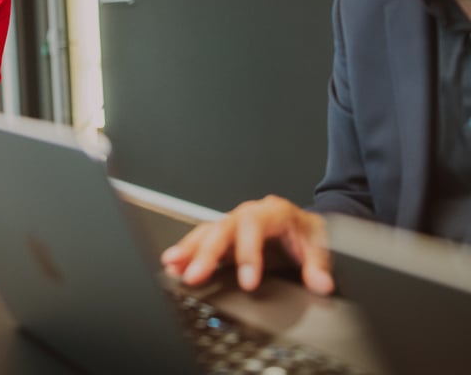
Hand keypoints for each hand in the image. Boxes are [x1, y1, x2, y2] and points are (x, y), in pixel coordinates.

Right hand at [160, 195, 333, 294]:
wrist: (304, 223)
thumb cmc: (307, 231)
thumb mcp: (320, 243)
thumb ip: (319, 264)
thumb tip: (320, 283)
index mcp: (272, 211)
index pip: (254, 226)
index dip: (249, 254)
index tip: (247, 282)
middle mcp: (248, 213)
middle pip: (223, 228)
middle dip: (207, 253)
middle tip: (195, 275)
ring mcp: (234, 222)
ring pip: (208, 231)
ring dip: (190, 249)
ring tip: (174, 265)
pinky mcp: (226, 233)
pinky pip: (204, 237)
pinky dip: (188, 250)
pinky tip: (174, 263)